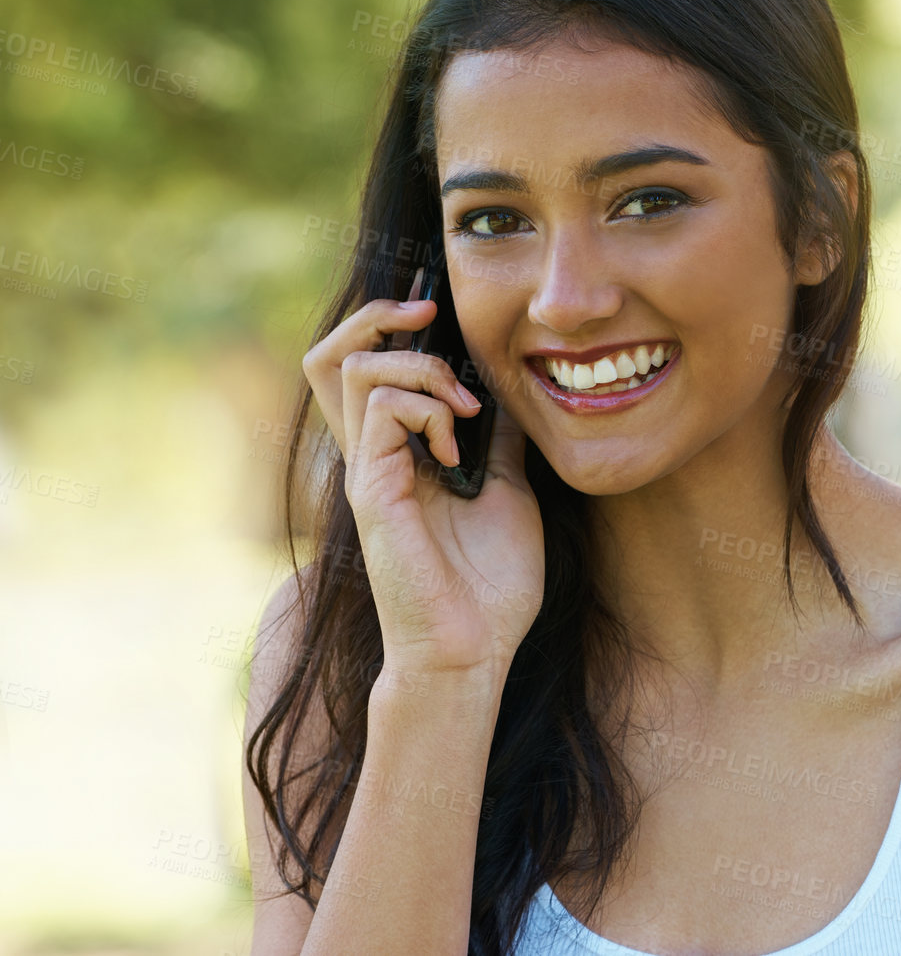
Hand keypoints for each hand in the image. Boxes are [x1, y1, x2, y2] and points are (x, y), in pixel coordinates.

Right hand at [303, 297, 544, 677]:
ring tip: (464, 407)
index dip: (395, 325)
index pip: (369, 367)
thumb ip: (500, 440)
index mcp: (400, 453)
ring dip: (421, 368)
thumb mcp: (509, 490)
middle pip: (331, 355)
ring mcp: (366, 471)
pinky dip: (427, 408)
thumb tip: (512, 393)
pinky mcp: (372, 491)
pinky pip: (379, 410)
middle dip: (380, 315)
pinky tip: (457, 445)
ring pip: (354, 369)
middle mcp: (372, 456)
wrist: (476, 650)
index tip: (442, 308)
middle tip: (431, 315)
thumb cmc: (492, 582)